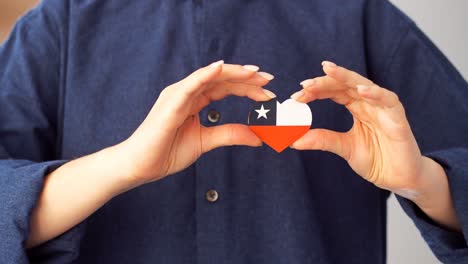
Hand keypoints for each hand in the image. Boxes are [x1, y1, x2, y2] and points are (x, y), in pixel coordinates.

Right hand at [122, 61, 274, 184]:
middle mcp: (186, 92)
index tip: (269, 93)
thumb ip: (230, 134)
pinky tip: (221, 68)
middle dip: (246, 79)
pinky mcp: (170, 103)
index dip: (247, 88)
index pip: (224, 88)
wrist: (141, 166)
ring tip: (255, 75)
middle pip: (221, 79)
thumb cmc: (166, 152)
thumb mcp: (206, 141)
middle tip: (270, 80)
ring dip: (233, 74)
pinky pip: (190, 85)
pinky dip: (205, 75)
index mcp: (193, 100)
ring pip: (209, 77)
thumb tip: (258, 136)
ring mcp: (177, 95)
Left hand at [290, 61, 459, 229]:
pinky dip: (375, 93)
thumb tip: (293, 140)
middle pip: (345, 84)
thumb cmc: (376, 159)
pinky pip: (388, 100)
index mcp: (356, 107)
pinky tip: (360, 90)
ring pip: (364, 85)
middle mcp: (369, 103)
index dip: (315, 91)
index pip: (333, 92)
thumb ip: (322, 140)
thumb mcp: (343, 147)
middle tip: (304, 84)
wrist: (398, 179)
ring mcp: (383, 108)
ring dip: (345, 77)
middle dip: (324, 82)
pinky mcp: (398, 117)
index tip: (296, 96)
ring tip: (328, 71)